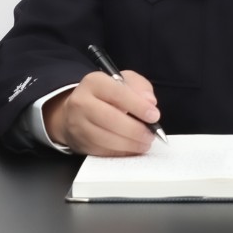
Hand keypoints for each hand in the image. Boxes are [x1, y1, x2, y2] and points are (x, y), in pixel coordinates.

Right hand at [43, 70, 160, 155]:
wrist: (77, 110)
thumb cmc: (106, 94)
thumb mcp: (124, 81)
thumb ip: (140, 87)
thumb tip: (150, 102)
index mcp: (94, 82)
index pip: (118, 93)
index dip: (138, 106)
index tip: (154, 116)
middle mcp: (81, 102)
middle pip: (110, 118)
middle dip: (135, 129)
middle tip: (151, 134)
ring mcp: (78, 124)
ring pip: (105, 138)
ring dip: (130, 144)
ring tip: (144, 143)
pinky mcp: (80, 143)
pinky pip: (102, 151)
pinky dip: (121, 152)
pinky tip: (132, 148)